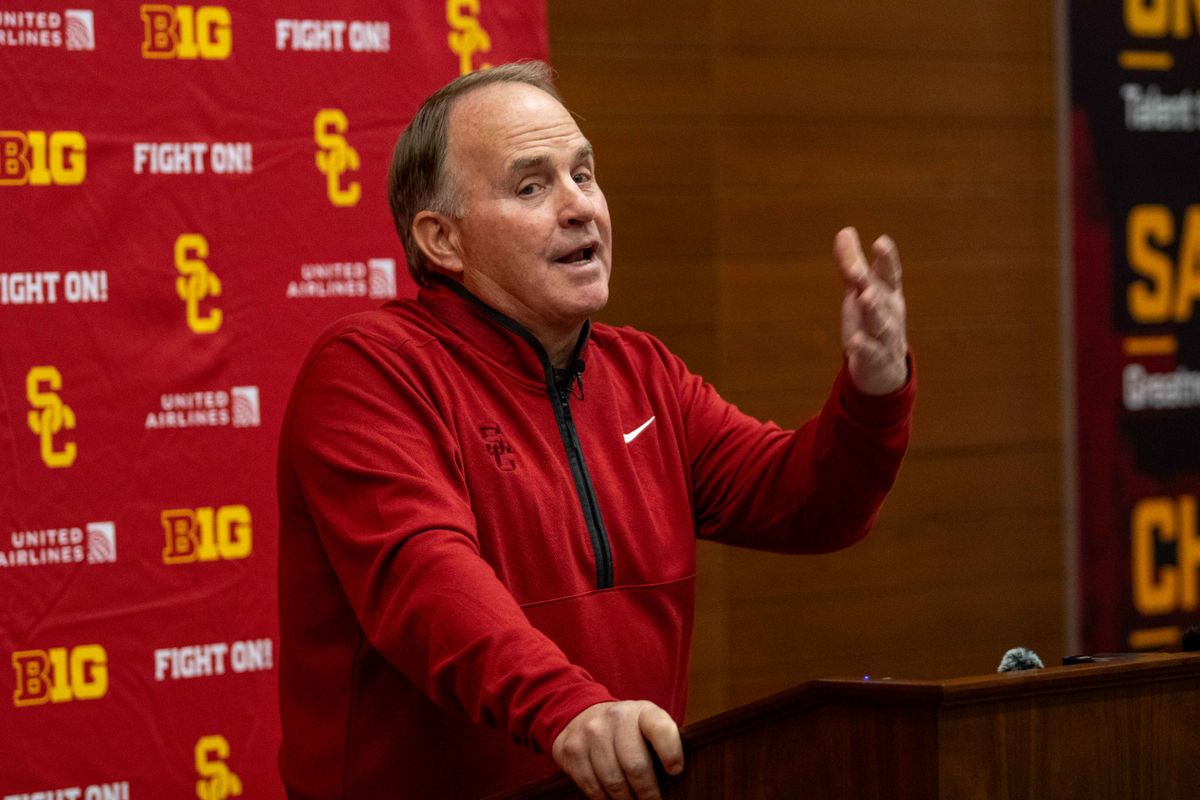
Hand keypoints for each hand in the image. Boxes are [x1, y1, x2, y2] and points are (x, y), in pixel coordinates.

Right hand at [552, 700, 683, 798]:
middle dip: (647, 793)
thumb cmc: (626, 729)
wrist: (581, 714)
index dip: (671, 752)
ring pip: (612, 781)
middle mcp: (615, 718)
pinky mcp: (572, 750)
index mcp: (642, 711)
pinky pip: (591, 786)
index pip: (660, 729)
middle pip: (635, 765)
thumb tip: (675, 777)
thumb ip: (661, 743)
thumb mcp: (646, 724)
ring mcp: (591, 733)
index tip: (676, 771)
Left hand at [833, 227, 908, 394]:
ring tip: (864, 298)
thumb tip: (845, 231)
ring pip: (881, 323)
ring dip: (873, 310)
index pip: (889, 274)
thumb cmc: (872, 320)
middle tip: (858, 270)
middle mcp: (890, 313)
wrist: (885, 368)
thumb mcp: (862, 291)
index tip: (881, 241)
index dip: (886, 259)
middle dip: (871, 282)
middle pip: (881, 296)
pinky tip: (854, 342)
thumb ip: (852, 264)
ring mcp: (884, 337)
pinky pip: (871, 353)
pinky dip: (864, 348)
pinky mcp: (875, 359)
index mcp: (888, 293)